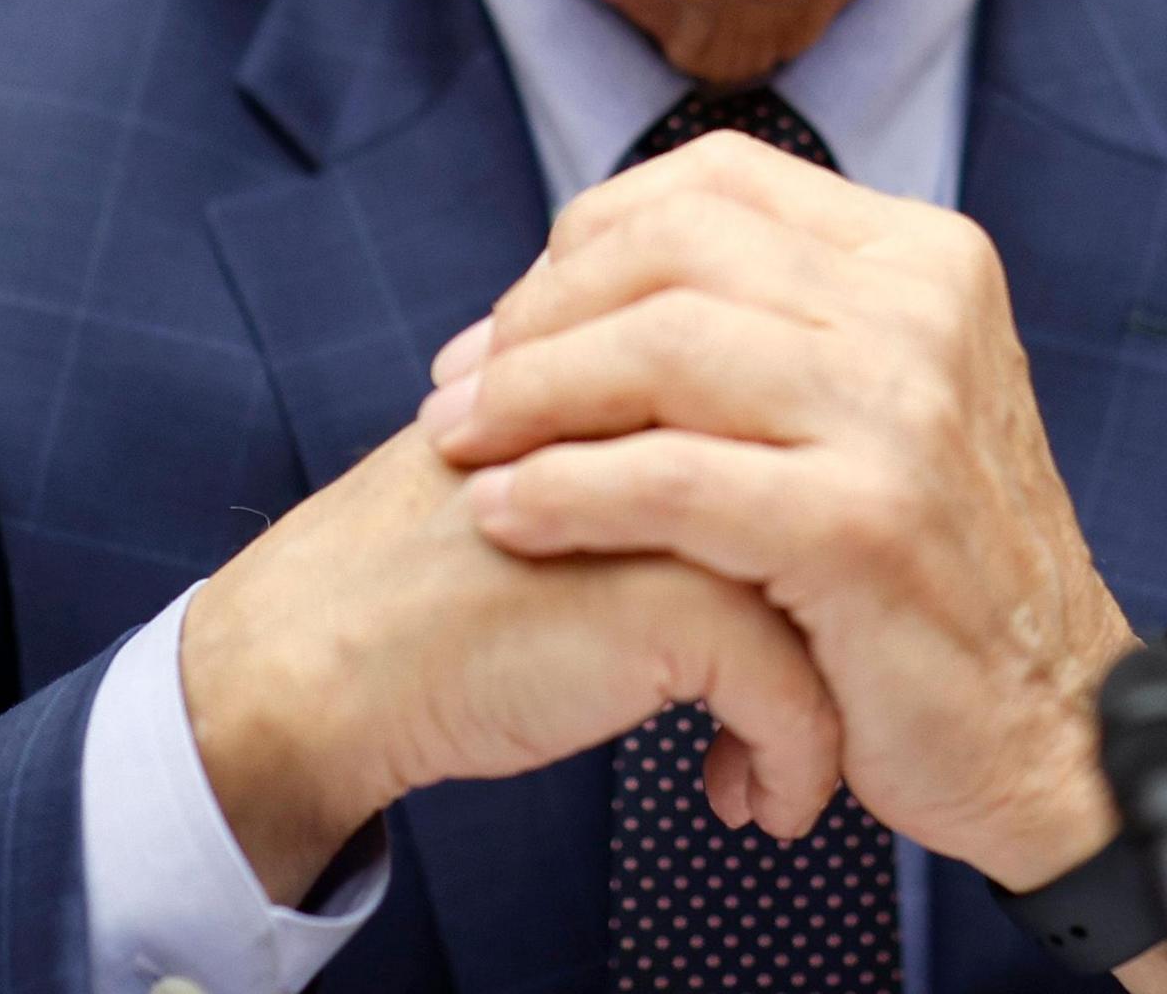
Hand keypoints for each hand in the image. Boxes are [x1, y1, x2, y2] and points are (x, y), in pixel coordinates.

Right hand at [180, 420, 847, 905]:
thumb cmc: (427, 577)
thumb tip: (771, 484)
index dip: (826, 541)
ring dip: (833, 700)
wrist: (315, 659)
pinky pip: (797, 689)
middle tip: (837, 696)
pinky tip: (749, 801)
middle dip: (851, 622)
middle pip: (839, 504)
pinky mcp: (669, 598)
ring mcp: (681, 497)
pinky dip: (793, 760)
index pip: (810, 433)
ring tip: (792, 761)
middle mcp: (678, 414)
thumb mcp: (553, 471)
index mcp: (646, 366)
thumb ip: (646, 450)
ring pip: (839, 593)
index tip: (820, 628)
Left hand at [423, 133, 1135, 890]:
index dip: (586, 240)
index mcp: (924, 259)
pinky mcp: (864, 526)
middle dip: (537, 315)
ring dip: (529, 396)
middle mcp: (923, 310)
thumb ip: (779, 323)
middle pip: (670, 251)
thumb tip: (593, 271)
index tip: (511, 322)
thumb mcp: (883, 403)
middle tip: (460, 393)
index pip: (714, 184)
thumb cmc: (934, 576)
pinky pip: (669, 479)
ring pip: (659, 348)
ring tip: (458, 450)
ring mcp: (902, 414)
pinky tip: (508, 515)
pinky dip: (563, 491)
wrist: (1053, 729)